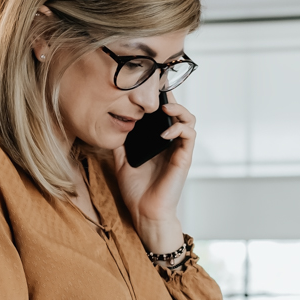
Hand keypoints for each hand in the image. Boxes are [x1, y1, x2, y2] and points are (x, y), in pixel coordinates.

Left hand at [111, 100, 195, 254]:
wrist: (144, 212)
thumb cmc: (136, 191)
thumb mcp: (121, 161)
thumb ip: (120, 143)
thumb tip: (110, 124)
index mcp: (158, 142)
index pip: (164, 114)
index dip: (161, 99)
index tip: (150, 86)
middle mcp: (171, 143)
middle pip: (179, 112)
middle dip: (171, 97)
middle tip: (160, 89)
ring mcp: (179, 150)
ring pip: (189, 120)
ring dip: (179, 110)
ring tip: (165, 108)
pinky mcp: (184, 158)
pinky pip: (189, 136)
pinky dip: (179, 128)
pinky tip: (165, 132)